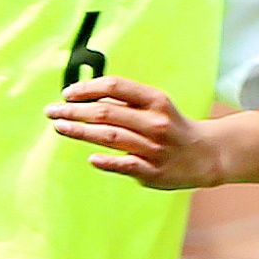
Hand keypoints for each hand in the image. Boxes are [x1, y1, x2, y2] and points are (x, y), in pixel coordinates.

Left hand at [49, 77, 223, 190]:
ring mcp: (154, 148)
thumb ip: (124, 101)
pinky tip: (92, 158)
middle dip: (75, 111)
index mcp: (155, 100)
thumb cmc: (171, 126)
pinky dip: (109, 161)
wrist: (206, 154)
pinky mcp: (154, 171)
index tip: (66, 94)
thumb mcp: (155, 106)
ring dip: (82, 132)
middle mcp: (155, 122)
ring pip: (112, 136)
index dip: (88, 88)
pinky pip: (127, 165)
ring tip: (60, 127)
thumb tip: (86, 95)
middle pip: (107, 112)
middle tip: (51, 112)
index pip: (115, 86)